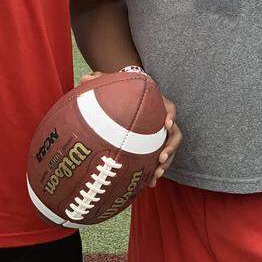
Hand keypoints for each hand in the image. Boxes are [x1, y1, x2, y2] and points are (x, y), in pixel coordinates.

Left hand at [78, 70, 181, 187]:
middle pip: (175, 134)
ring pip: (169, 150)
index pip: (170, 108)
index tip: (167, 124)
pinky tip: (149, 183)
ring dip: (166, 163)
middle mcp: (162, 120)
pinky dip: (155, 171)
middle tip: (161, 158)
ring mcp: (160, 135)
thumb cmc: (122, 92)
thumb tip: (85, 78)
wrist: (127, 100)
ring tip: (156, 174)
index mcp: (157, 104)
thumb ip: (101, 79)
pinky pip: (160, 160)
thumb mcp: (112, 83)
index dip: (171, 116)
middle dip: (170, 147)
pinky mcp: (155, 147)